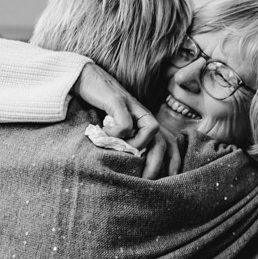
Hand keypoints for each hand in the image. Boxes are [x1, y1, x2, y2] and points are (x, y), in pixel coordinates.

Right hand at [73, 62, 180, 178]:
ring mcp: (132, 105)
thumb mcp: (113, 128)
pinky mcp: (118, 100)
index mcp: (145, 122)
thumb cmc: (99, 107)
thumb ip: (123, 143)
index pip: (169, 142)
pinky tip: (102, 135)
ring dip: (137, 146)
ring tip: (120, 152)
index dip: (173, 161)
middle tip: (145, 180)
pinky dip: (116, 133)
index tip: (169, 180)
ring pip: (151, 129)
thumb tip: (127, 167)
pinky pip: (125, 122)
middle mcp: (143, 114)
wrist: (85, 78)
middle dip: (157, 163)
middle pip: (163, 140)